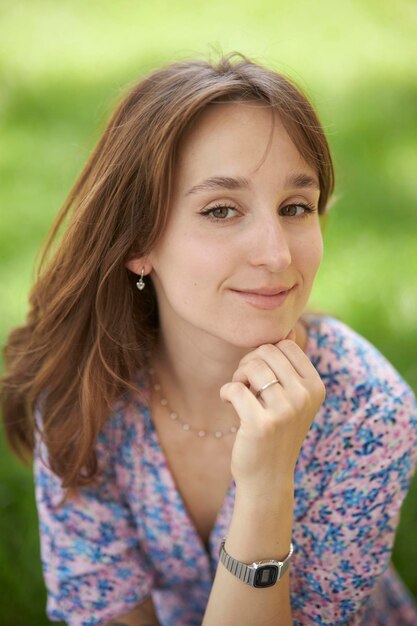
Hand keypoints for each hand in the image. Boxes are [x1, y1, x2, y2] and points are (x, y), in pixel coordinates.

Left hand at [220, 330, 324, 494]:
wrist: (268, 477)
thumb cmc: (276, 431)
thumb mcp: (291, 397)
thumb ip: (290, 365)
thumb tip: (288, 329)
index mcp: (316, 386)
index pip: (285, 344)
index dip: (265, 353)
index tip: (258, 373)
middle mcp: (306, 396)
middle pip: (266, 351)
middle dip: (249, 362)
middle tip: (244, 383)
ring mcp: (286, 411)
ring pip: (251, 366)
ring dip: (237, 376)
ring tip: (238, 392)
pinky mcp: (262, 424)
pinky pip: (234, 388)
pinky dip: (225, 392)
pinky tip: (228, 403)